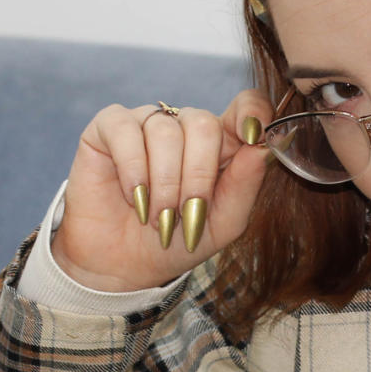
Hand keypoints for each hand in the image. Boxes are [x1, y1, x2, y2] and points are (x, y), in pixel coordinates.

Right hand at [49, 90, 275, 291]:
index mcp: (220, 144)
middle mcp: (184, 126)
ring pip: (164, 132)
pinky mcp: (109, 127)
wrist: (125, 266)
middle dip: (197, 175)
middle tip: (185, 214)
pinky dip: (132, 168)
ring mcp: (147, 122)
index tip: (253, 135)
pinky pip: (125, 130)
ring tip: (157, 217)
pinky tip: (132, 196)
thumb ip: (245, 185)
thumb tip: (262, 147)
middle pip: (203, 123)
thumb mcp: (223, 223)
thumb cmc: (177, 241)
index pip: (245, 105)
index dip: (252, 111)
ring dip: (163, 183)